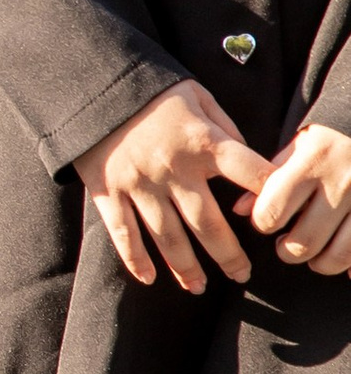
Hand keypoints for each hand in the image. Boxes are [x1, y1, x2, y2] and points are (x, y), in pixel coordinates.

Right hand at [74, 79, 270, 291]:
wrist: (96, 86)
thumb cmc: (155, 93)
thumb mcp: (199, 97)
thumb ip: (226, 130)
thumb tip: (248, 161)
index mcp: (202, 143)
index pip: (249, 173)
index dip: (269, 197)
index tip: (276, 220)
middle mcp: (173, 169)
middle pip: (208, 224)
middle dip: (229, 256)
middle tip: (241, 275)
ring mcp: (139, 185)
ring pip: (168, 238)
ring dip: (186, 268)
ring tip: (199, 287)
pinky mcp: (109, 192)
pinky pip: (124, 234)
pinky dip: (136, 260)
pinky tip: (150, 278)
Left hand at [254, 123, 350, 273]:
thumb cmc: (331, 142)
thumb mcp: (299, 147)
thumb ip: (268, 176)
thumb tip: (239, 210)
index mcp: (314, 160)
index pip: (272, 212)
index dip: (262, 223)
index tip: (267, 221)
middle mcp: (342, 182)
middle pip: (303, 243)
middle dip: (287, 251)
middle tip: (286, 245)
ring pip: (336, 257)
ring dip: (319, 263)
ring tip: (313, 254)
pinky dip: (349, 265)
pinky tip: (341, 256)